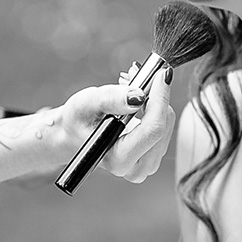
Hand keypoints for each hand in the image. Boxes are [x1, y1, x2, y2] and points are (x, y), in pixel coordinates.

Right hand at [57, 67, 174, 183]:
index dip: (160, 98)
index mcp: (120, 160)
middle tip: (136, 74)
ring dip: (153, 99)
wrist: (74, 132)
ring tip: (128, 88)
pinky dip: (154, 106)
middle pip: (163, 126)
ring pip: (166, 123)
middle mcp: (137, 168)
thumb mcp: (87, 104)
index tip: (161, 73)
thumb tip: (139, 96)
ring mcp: (148, 163)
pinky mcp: (154, 154)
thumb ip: (111, 99)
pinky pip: (165, 124)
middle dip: (154, 95)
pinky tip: (135, 100)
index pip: (154, 129)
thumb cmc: (78, 120)